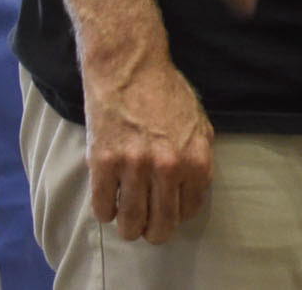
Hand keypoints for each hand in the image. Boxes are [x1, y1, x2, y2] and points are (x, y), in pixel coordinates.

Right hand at [83, 45, 214, 243]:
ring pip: (130, 223)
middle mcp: (168, 167)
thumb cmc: (166, 94)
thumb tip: (193, 191)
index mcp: (196, 159)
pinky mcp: (104, 164)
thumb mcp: (198, 123)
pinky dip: (105, 211)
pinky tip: (109, 203)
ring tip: (127, 223)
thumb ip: (199, 157)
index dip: (178, 214)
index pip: (189, 210)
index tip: (170, 212)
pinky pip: (102, 207)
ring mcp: (134, 166)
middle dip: (154, 232)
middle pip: (161, 225)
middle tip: (147, 229)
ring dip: (128, 228)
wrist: (130, 69)